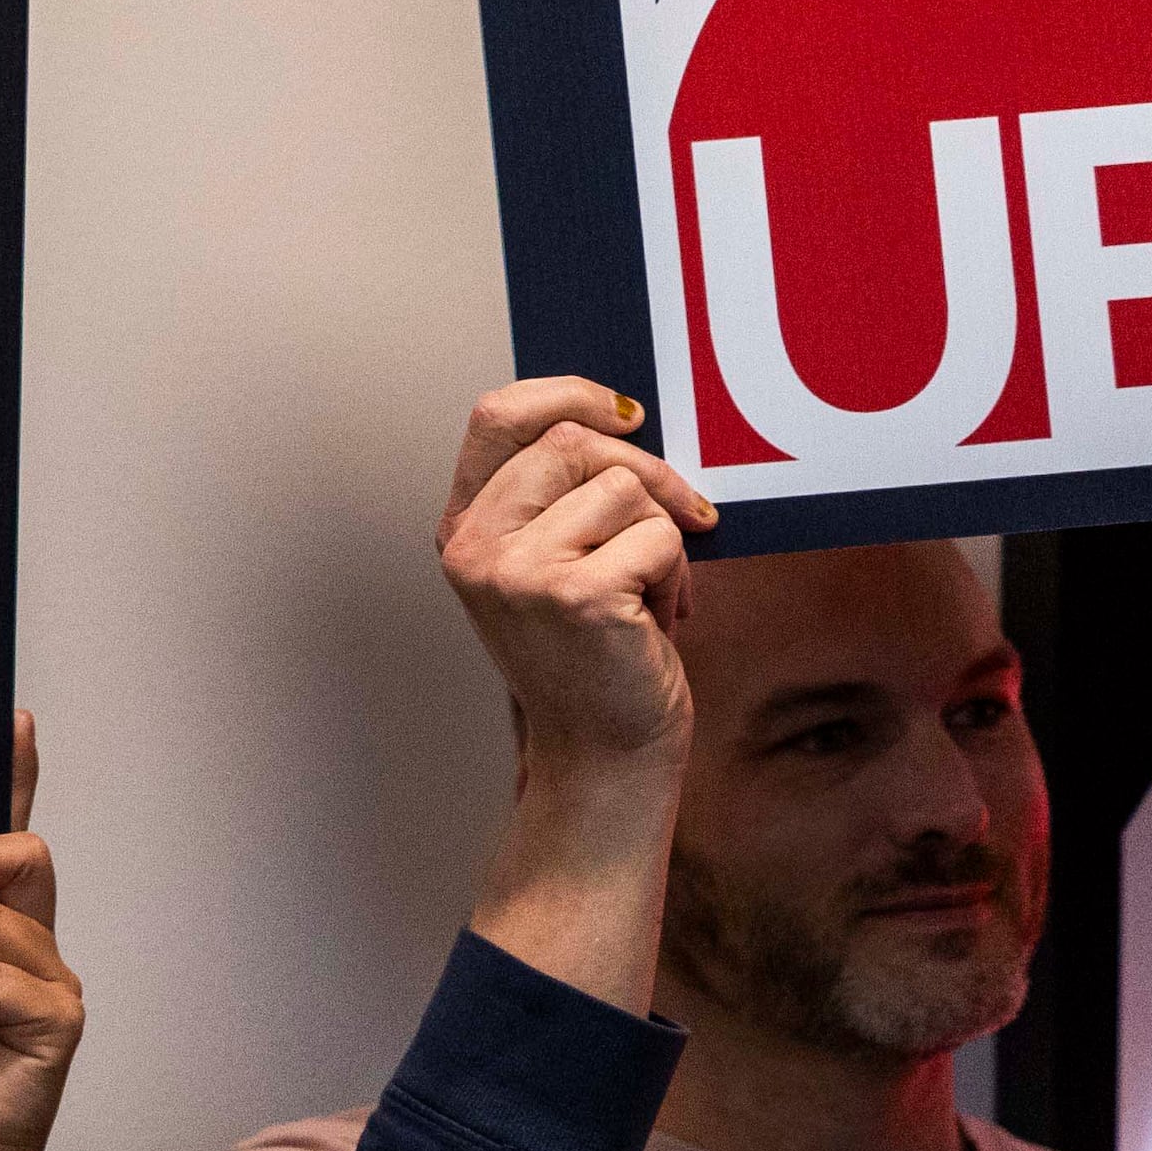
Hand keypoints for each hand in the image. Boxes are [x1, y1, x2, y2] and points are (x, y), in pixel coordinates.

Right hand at [438, 377, 710, 771]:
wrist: (602, 756)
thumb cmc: (591, 658)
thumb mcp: (549, 566)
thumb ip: (558, 498)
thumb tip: (626, 421)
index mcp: (463, 529)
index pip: (497, 416)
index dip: (567, 394)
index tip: (627, 414)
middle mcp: (476, 545)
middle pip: (571, 441)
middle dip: (648, 471)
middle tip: (688, 515)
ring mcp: (518, 570)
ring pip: (623, 488)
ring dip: (664, 538)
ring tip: (652, 591)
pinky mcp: (574, 595)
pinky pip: (659, 537)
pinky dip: (678, 576)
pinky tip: (658, 620)